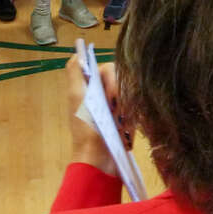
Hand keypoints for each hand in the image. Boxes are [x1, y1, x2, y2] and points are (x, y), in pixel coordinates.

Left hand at [65, 56, 122, 177]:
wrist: (100, 161)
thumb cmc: (87, 129)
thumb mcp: (78, 98)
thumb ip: (75, 74)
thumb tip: (77, 52)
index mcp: (90, 88)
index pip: (107, 68)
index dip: (111, 78)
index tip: (109, 93)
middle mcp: (103, 94)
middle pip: (122, 80)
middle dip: (120, 94)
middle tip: (116, 110)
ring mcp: (116, 107)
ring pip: (131, 92)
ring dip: (127, 108)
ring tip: (121, 123)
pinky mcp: (127, 119)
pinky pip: (137, 107)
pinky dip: (132, 118)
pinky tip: (127, 128)